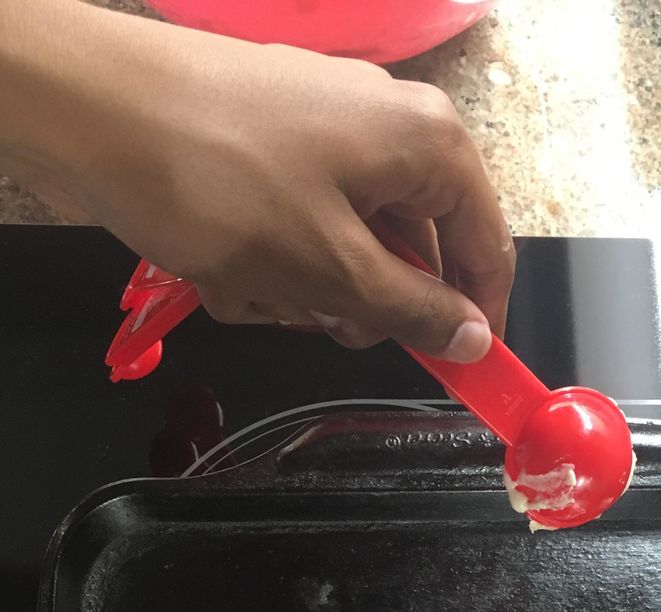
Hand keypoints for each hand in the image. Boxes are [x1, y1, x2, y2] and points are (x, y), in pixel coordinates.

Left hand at [0, 1, 513, 358]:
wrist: (90, 107)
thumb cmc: (222, 185)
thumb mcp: (333, 270)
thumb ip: (414, 312)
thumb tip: (474, 337)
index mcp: (428, 144)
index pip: (486, 249)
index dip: (476, 319)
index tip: (459, 373)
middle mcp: (390, 125)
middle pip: (414, 251)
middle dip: (362, 302)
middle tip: (316, 320)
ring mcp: (327, 128)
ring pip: (349, 246)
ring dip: (304, 288)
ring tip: (248, 287)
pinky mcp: (275, 139)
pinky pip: (300, 224)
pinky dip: (270, 260)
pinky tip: (222, 267)